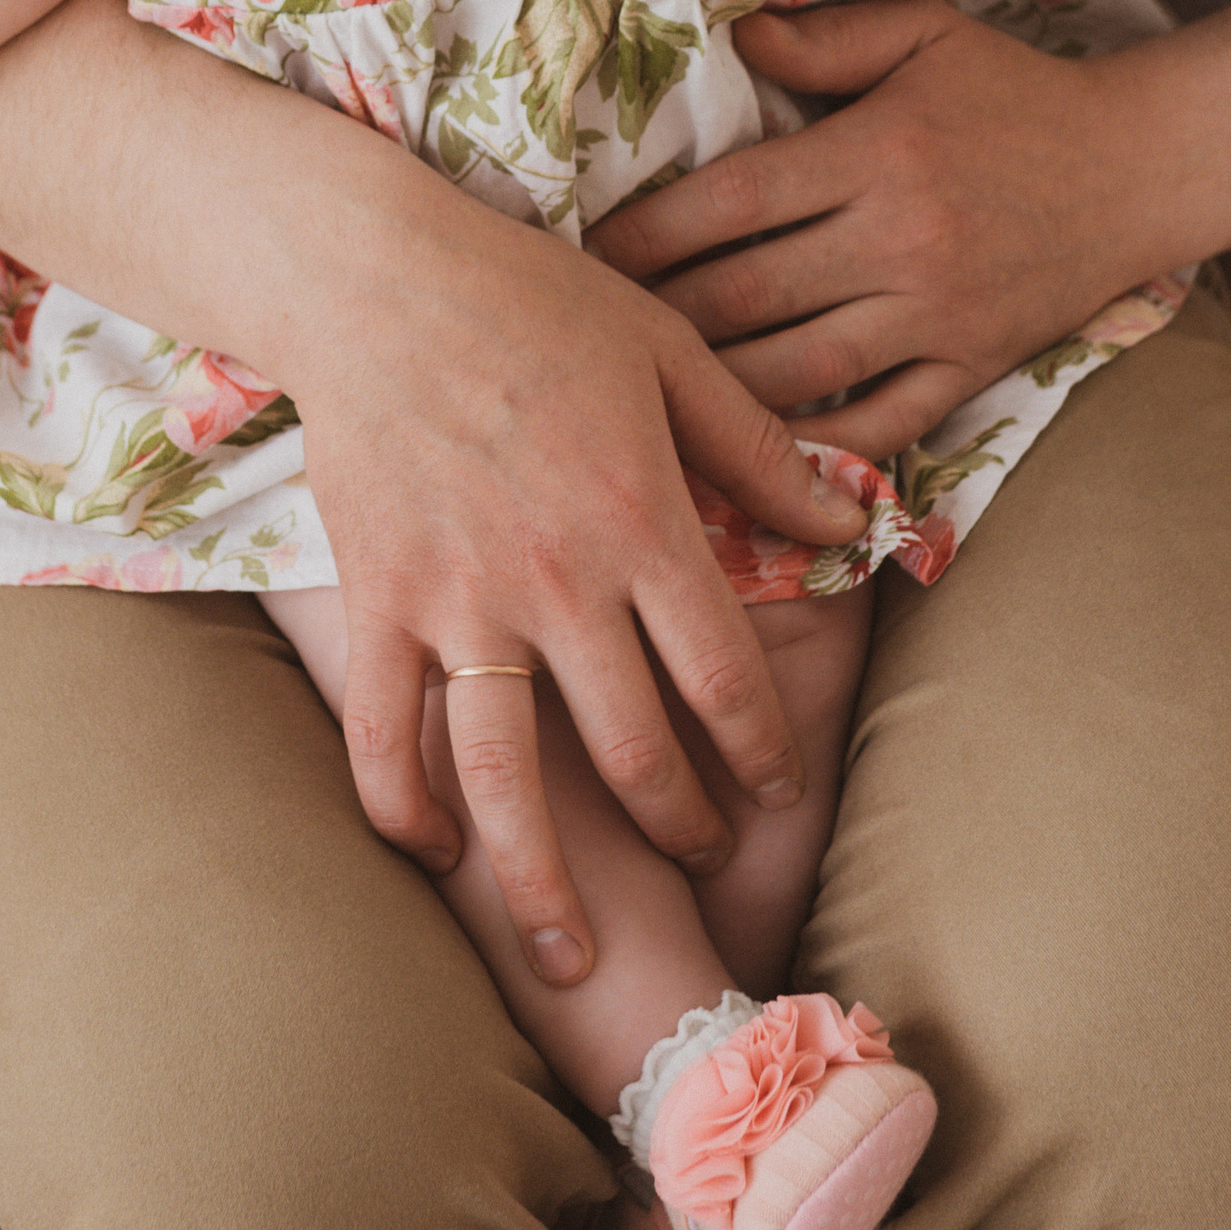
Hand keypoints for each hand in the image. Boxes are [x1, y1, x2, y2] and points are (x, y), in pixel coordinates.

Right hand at [284, 184, 868, 986]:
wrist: (376, 274)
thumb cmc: (535, 300)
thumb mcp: (673, 355)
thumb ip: (760, 452)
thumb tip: (854, 519)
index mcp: (644, 523)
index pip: (727, 680)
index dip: (763, 755)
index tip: (779, 792)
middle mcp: (559, 583)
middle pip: (638, 752)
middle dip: (684, 824)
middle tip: (705, 853)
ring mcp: (459, 602)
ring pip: (511, 780)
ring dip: (542, 882)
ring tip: (568, 956)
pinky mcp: (376, 601)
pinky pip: (387, 734)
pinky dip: (404, 808)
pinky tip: (435, 853)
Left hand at [593, 0, 1176, 459]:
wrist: (1142, 166)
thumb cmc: (1017, 93)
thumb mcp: (927, 36)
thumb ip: (826, 40)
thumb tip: (733, 42)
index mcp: (878, 155)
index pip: (734, 202)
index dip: (647, 234)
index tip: (588, 251)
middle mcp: (903, 241)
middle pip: (748, 294)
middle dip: (658, 314)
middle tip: (591, 326)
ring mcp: (939, 317)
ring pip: (799, 370)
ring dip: (714, 385)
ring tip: (647, 384)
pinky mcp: (974, 368)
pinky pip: (881, 425)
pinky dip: (814, 443)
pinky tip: (752, 447)